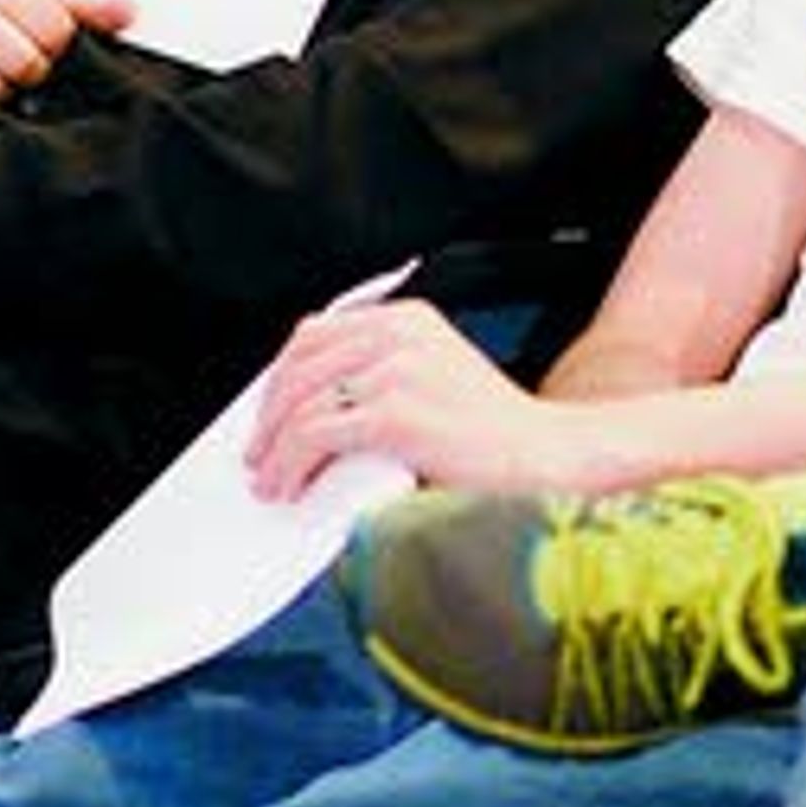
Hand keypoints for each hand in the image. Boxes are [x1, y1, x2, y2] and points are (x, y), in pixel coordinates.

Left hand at [244, 301, 614, 500]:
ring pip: (301, 402)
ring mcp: (397, 369)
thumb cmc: (497, 435)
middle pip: (300, 365)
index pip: (317, 334)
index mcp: (410, 319)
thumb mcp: (436, 380)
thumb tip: (309, 411)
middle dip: (269, 414)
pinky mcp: (395, 412)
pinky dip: (291, 465)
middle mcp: (400, 334)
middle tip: (258, 453)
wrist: (548, 458)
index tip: (267, 413)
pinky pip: (317, 434)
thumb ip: (382, 377)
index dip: (281, 376)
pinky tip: (290, 487)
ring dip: (273, 446)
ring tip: (268, 478)